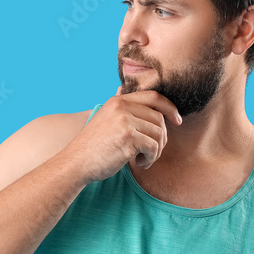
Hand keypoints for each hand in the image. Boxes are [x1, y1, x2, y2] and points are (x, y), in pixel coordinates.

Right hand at [65, 85, 181, 183]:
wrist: (76, 163)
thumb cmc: (93, 147)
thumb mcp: (105, 120)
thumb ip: (120, 109)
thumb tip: (122, 89)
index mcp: (118, 101)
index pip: (154, 96)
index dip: (170, 107)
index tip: (177, 121)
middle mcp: (122, 107)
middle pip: (159, 118)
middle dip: (162, 137)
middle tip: (152, 152)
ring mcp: (125, 121)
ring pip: (159, 134)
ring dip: (156, 151)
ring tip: (143, 159)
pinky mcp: (128, 138)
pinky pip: (153, 147)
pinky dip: (151, 159)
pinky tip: (139, 164)